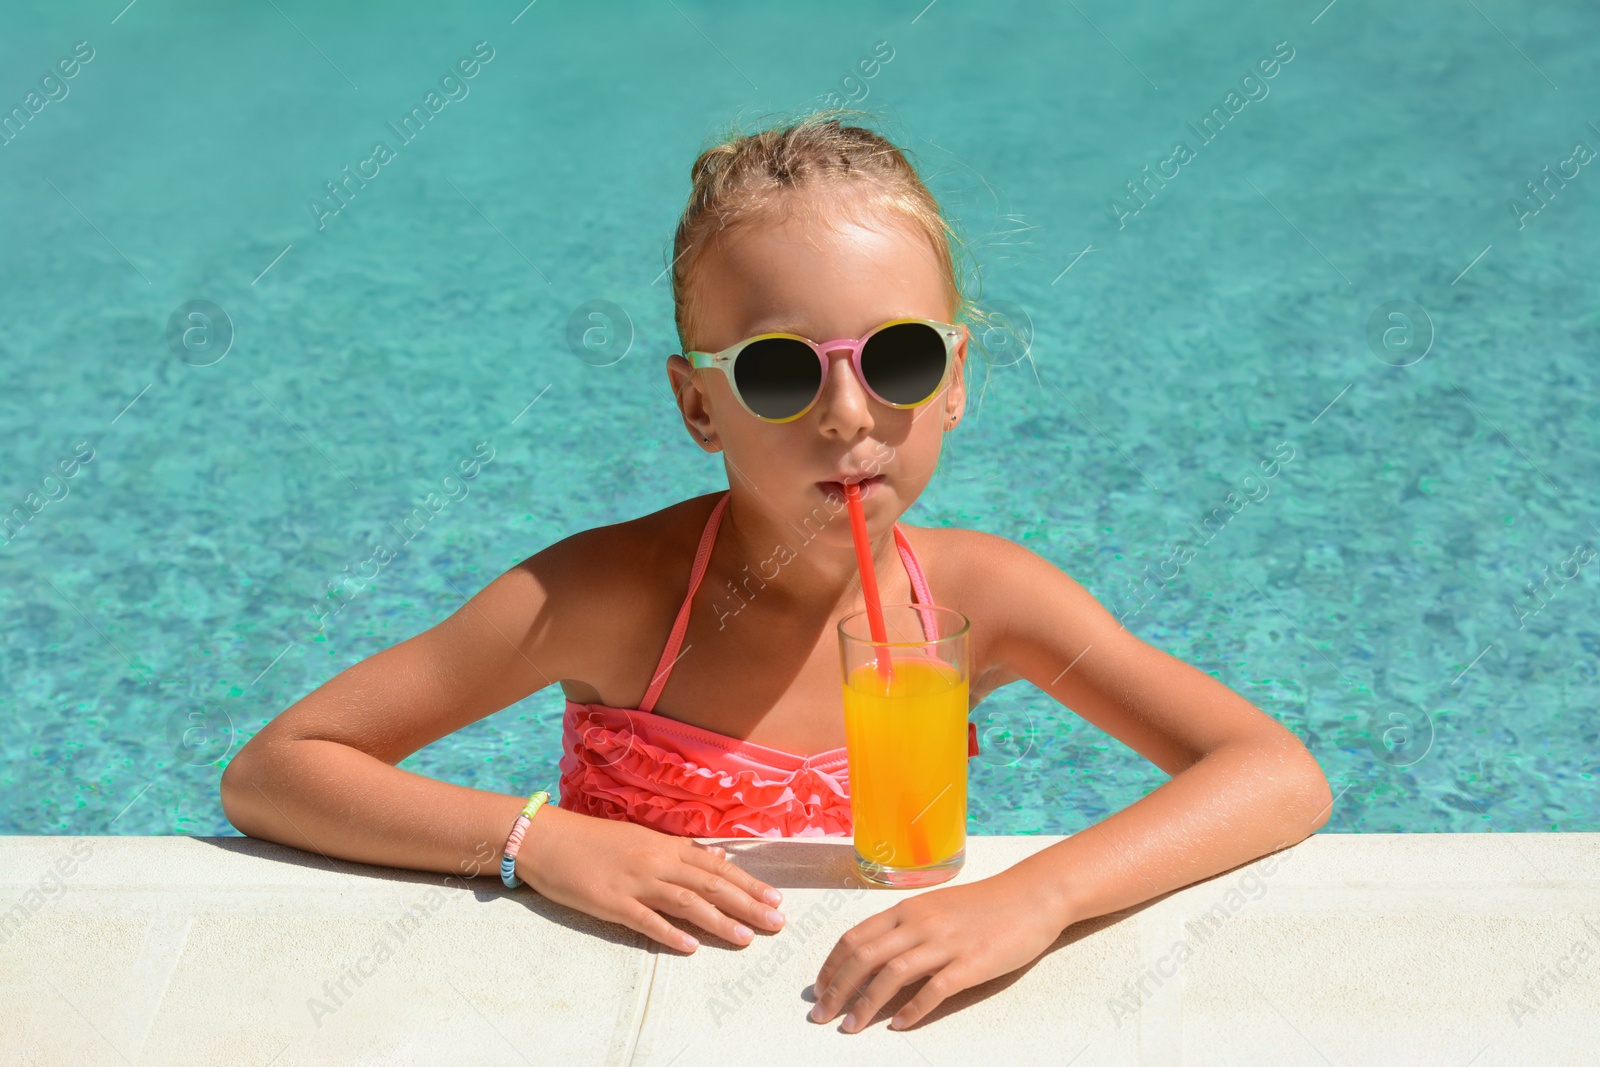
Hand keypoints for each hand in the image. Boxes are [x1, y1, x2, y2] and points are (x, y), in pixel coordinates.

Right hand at [517, 804, 786, 951]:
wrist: (547, 838)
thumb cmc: (593, 840)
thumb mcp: (642, 838)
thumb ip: (680, 851)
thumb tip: (717, 857)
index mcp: (665, 846)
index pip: (717, 867)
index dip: (748, 883)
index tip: (775, 898)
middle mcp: (656, 861)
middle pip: (711, 884)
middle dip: (747, 903)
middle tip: (777, 922)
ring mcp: (635, 882)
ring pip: (687, 901)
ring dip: (720, 921)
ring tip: (747, 938)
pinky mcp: (611, 902)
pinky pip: (646, 920)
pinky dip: (670, 933)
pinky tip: (692, 948)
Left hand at [809, 870, 1064, 1032]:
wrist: (1031, 896)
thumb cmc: (983, 904)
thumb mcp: (935, 908)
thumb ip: (906, 929)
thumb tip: (874, 958)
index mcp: (907, 910)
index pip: (855, 937)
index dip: (831, 965)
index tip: (819, 988)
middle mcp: (919, 924)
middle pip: (864, 957)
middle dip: (836, 988)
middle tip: (820, 1015)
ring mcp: (945, 943)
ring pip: (891, 975)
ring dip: (865, 1003)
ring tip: (849, 1026)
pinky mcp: (970, 964)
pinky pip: (934, 989)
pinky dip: (912, 1010)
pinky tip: (898, 1025)